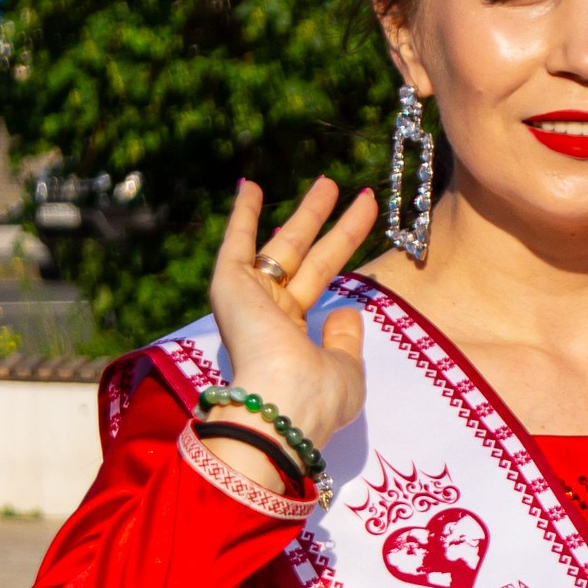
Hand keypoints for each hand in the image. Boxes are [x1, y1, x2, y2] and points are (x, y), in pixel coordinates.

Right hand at [205, 176, 376, 460]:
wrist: (282, 406)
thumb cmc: (316, 397)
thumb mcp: (346, 369)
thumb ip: (344, 338)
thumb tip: (346, 307)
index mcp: (292, 338)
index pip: (316, 283)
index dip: (338, 251)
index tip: (357, 224)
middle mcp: (269, 317)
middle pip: (306, 257)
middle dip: (327, 224)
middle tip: (345, 190)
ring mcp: (249, 300)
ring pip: (283, 246)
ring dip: (306, 213)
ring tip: (329, 181)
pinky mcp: (230, 287)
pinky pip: (236, 243)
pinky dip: (242, 215)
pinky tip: (251, 186)